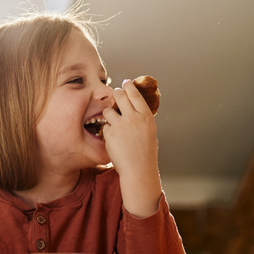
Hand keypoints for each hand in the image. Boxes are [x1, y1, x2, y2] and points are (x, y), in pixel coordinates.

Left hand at [102, 79, 161, 217]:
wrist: (138, 170)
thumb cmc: (145, 153)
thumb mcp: (149, 132)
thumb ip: (141, 118)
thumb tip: (133, 105)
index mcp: (146, 117)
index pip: (135, 95)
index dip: (129, 87)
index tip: (125, 83)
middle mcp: (134, 118)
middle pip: (120, 96)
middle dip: (116, 93)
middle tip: (115, 94)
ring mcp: (121, 125)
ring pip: (108, 110)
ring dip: (108, 114)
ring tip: (113, 123)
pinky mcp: (110, 133)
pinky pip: (105, 126)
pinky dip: (107, 130)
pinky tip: (112, 139)